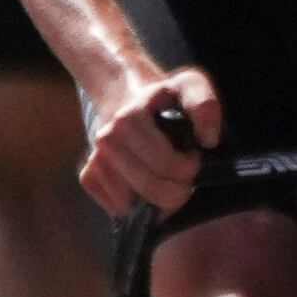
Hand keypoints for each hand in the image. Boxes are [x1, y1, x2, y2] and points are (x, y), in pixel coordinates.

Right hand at [78, 66, 218, 214]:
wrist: (130, 100)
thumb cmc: (166, 99)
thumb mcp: (191, 87)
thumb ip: (205, 105)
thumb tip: (208, 139)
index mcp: (128, 118)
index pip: (165, 164)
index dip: (188, 168)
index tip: (193, 158)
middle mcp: (105, 139)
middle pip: (149, 188)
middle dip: (177, 192)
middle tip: (184, 179)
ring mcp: (94, 159)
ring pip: (131, 205)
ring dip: (157, 202)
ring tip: (166, 180)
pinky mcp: (88, 177)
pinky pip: (117, 209)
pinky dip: (137, 207)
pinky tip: (146, 186)